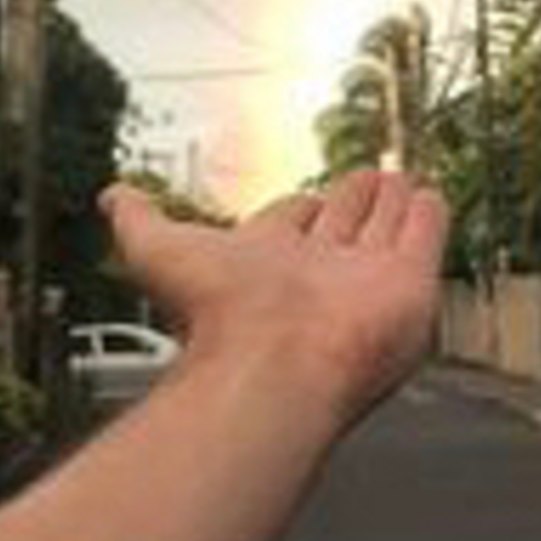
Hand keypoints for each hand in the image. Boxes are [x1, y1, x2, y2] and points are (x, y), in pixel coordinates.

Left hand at [98, 169, 444, 428]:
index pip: (289, 225)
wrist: (273, 362)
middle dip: (351, 200)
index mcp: (267, 264)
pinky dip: (427, 215)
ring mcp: (366, 278)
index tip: (308, 196)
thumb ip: (137, 221)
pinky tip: (429, 195)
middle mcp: (318, 273)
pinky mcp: (408, 281)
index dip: (297, 208)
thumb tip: (110, 196)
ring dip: (390, 202)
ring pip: (382, 228)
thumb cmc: (218, 313)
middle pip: (340, 226)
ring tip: (400, 180)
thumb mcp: (157, 250)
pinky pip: (423, 237)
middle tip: (367, 179)